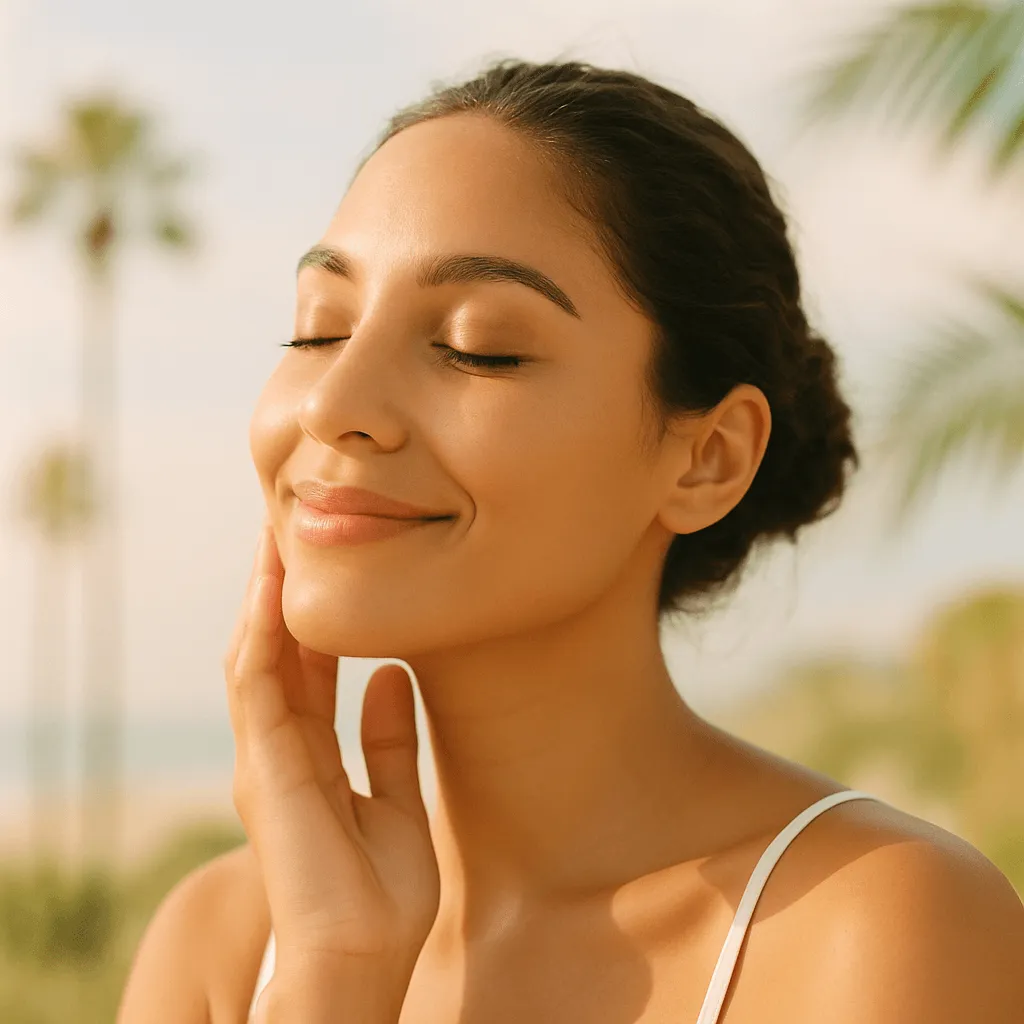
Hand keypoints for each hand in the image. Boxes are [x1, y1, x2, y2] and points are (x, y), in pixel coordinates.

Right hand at [224, 516, 439, 984]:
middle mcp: (279, 751)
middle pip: (276, 652)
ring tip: (278, 536)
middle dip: (283, 591)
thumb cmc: (382, 894)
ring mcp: (264, 757)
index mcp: (309, 757)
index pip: (304, 669)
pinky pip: (256, 685)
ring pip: (257, 655)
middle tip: (296, 528)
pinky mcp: (262, 766)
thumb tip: (394, 674)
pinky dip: (263, 634)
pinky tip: (274, 589)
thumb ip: (389, 739)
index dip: (314, 616)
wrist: (363, 954)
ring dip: (266, 596)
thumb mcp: (397, 798)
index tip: (330, 563)